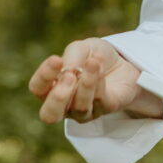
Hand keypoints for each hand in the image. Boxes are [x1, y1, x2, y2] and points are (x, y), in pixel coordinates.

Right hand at [28, 38, 162, 123]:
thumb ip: (72, 56)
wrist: (124, 60)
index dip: (44, 75)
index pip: (37, 88)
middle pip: (49, 114)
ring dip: (86, 84)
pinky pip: (100, 101)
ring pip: (79, 108)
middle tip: (69, 76)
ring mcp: (85, 111)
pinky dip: (99, 83)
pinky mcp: (106, 109)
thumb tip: (67, 69)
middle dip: (58, 97)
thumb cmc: (95, 57)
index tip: (57, 59)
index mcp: (52, 88)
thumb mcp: (82, 48)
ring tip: (92, 63)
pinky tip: (99, 67)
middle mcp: (65, 105)